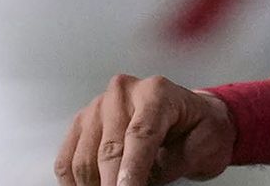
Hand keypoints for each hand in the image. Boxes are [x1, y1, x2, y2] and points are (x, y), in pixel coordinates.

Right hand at [55, 73, 235, 185]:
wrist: (195, 116)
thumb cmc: (201, 128)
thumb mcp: (201, 146)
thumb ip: (168, 165)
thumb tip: (134, 185)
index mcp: (157, 92)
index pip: (140, 135)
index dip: (132, 171)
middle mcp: (123, 93)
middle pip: (109, 150)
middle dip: (112, 184)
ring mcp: (98, 106)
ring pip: (84, 159)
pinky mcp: (82, 123)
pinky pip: (67, 160)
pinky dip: (75, 182)